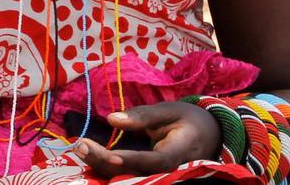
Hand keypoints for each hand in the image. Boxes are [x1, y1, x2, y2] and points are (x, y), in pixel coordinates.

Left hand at [74, 102, 221, 177]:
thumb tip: (111, 119)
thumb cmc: (188, 119)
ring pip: (129, 178)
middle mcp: (171, 172)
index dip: (130, 160)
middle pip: (136, 174)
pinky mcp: (152, 177)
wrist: (210, 136)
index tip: (107, 154)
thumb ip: (142, 116)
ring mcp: (162, 178)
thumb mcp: (169, 110)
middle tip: (80, 145)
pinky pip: (129, 176)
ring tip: (80, 148)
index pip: (154, 161)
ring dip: (102, 166)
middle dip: (105, 162)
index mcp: (179, 153)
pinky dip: (108, 167)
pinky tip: (89, 155)